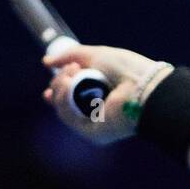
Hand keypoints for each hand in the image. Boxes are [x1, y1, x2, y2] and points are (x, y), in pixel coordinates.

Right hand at [40, 45, 166, 145]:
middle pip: (62, 103)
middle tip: (71, 70)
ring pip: (62, 109)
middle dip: (58, 85)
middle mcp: (96, 112)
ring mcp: (93, 124)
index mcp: (99, 96)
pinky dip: (64, 98)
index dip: (56, 91)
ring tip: (74, 72)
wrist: (143, 85)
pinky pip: (68, 116)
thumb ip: (72, 56)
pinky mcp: (92, 133)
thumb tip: (46, 62)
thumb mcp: (97, 55)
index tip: (49, 84)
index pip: (70, 99)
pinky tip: (70, 84)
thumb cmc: (127, 68)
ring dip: (61, 88)